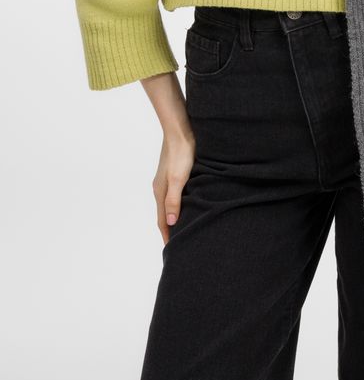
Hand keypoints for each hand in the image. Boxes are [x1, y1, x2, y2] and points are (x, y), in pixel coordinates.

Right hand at [152, 130, 195, 244]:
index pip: (161, 220)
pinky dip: (179, 203)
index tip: (173, 249)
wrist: (180, 129)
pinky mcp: (173, 171)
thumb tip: (170, 222)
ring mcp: (166, 179)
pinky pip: (174, 193)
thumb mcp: (179, 178)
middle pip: (163, 213)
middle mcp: (160, 187)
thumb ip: (174, 200)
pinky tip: (188, 203)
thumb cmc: (181, 153)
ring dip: (173, 216)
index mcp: (160, 191)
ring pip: (169, 203)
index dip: (167, 235)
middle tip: (179, 242)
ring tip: (183, 226)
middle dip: (169, 228)